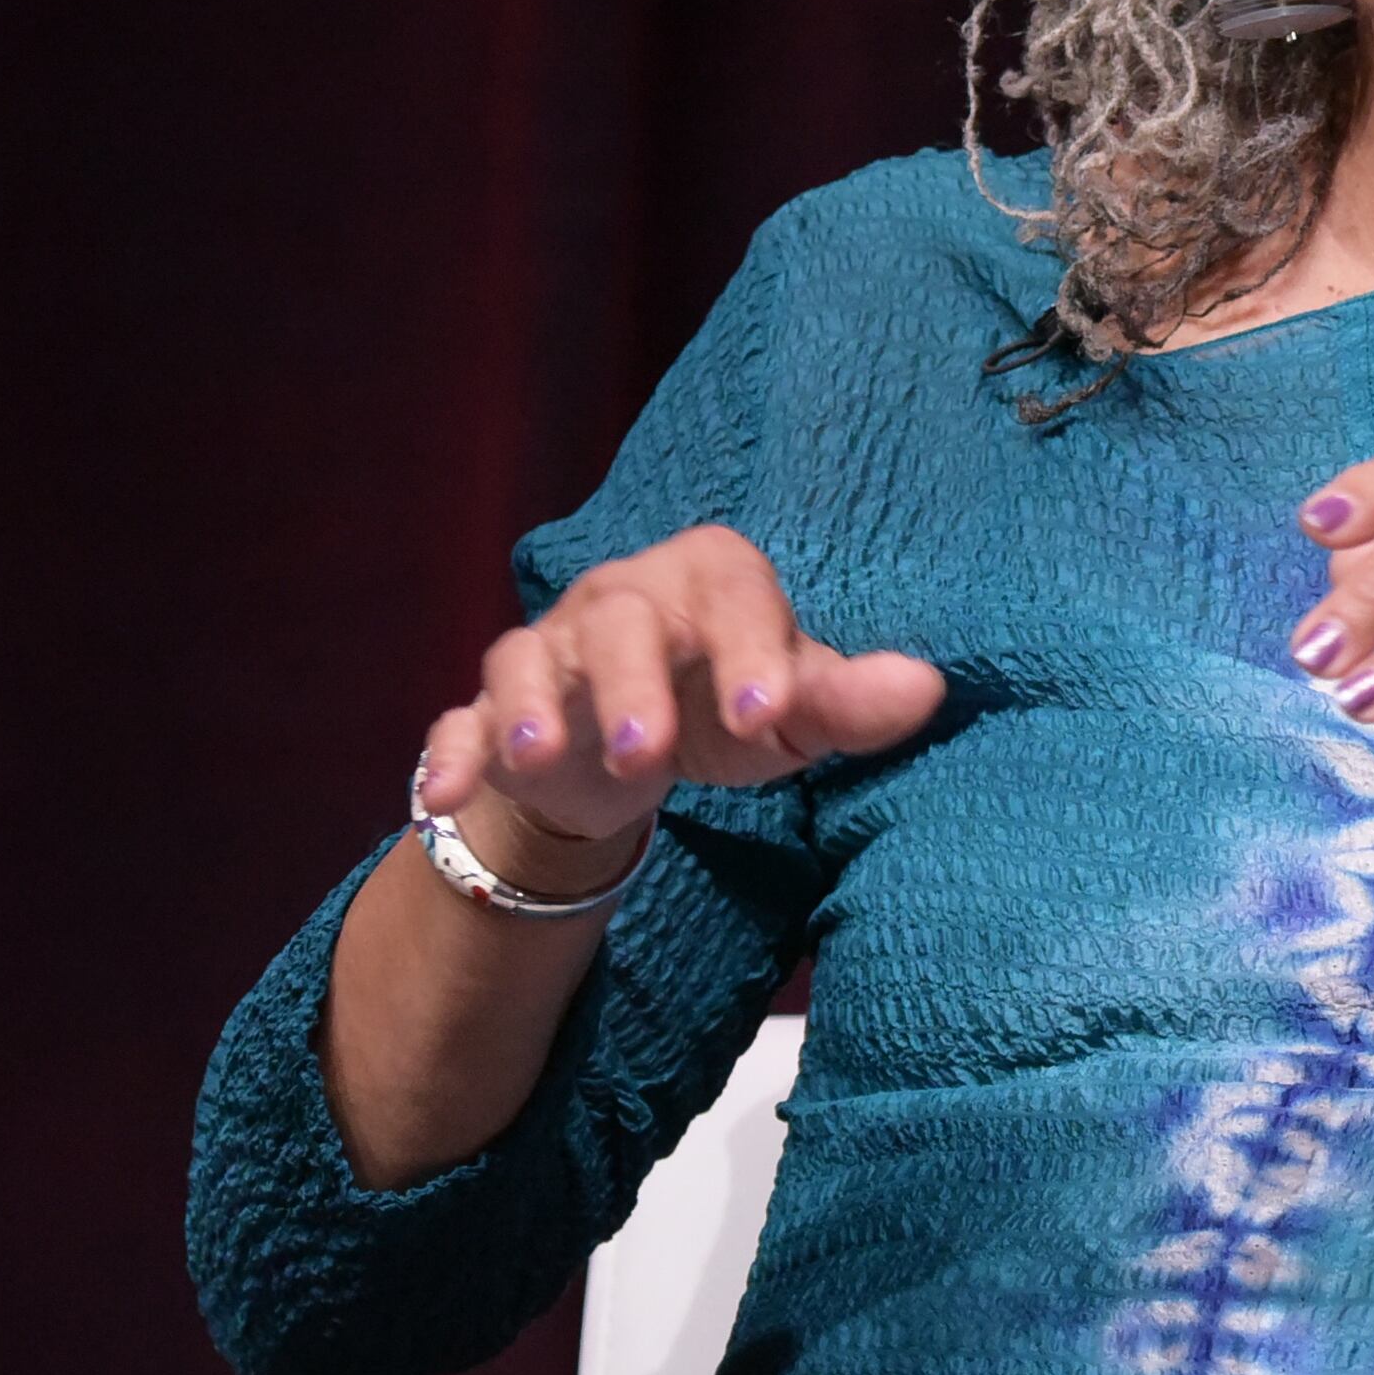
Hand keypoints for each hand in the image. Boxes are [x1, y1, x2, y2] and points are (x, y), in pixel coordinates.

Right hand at [409, 524, 946, 880]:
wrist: (636, 742)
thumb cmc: (728, 704)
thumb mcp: (793, 709)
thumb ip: (853, 701)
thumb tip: (927, 687)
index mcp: (708, 581)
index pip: (732, 594)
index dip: (750, 650)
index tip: (772, 716)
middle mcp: (621, 600)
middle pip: (619, 621)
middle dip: (631, 685)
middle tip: (651, 753)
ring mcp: (549, 651)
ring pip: (529, 656)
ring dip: (533, 706)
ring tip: (543, 756)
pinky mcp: (492, 708)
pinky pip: (462, 719)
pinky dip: (451, 753)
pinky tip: (446, 792)